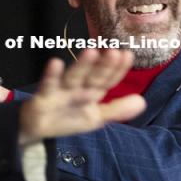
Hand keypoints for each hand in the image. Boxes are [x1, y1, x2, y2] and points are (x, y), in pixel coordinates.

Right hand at [19, 49, 145, 142]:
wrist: (37, 128)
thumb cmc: (68, 118)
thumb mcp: (95, 118)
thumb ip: (117, 110)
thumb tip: (142, 101)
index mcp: (93, 91)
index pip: (108, 79)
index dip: (118, 69)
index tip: (127, 55)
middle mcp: (79, 87)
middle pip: (93, 76)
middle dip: (103, 65)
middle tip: (114, 51)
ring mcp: (62, 90)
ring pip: (74, 77)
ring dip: (81, 65)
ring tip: (91, 52)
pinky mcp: (45, 96)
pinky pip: (49, 84)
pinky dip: (51, 75)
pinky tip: (55, 63)